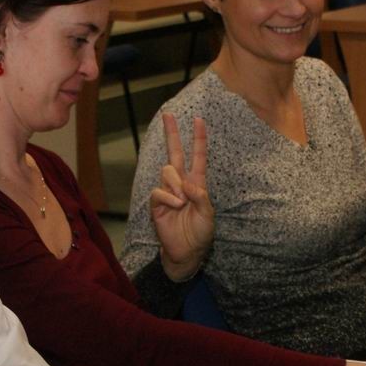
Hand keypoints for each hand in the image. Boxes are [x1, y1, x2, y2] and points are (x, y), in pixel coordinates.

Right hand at [149, 113, 213, 280]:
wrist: (186, 252)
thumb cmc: (200, 233)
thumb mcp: (208, 214)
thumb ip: (201, 197)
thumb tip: (187, 184)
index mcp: (197, 183)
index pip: (197, 156)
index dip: (198, 139)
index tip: (198, 120)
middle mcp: (181, 184)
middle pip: (174, 153)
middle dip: (172, 133)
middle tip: (168, 114)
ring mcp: (168, 192)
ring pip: (167, 171)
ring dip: (176, 183)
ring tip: (182, 202)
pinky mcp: (157, 203)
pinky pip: (159, 190)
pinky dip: (168, 196)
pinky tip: (176, 205)